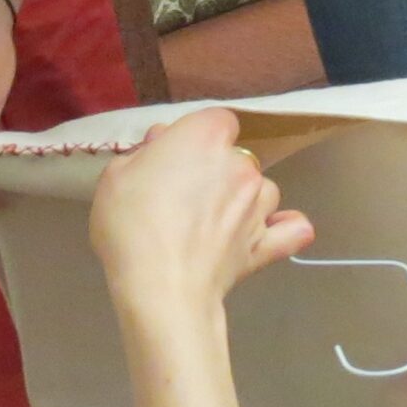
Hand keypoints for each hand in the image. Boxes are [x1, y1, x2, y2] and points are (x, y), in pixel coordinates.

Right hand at [91, 110, 315, 309]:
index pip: (217, 120)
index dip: (197, 137)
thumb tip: (162, 142)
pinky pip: (291, 229)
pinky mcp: (266, 244)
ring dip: (245, 199)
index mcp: (205, 136)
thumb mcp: (116, 176)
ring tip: (215, 222)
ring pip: (264, 190)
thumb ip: (144, 153)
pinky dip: (284, 228)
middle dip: (217, 171)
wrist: (160, 285)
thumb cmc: (131, 224)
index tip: (175, 157)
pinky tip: (268, 232)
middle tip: (184, 197)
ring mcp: (259, 205)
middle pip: (238, 157)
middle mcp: (242, 165)